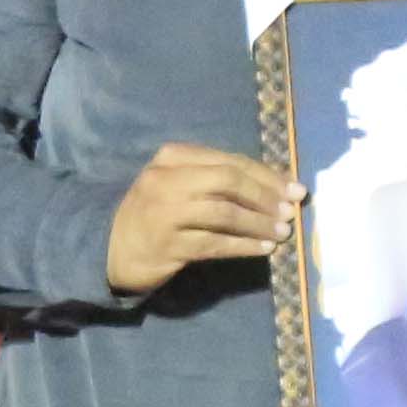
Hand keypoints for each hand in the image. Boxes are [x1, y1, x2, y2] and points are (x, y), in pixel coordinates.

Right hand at [102, 141, 299, 298]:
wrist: (110, 247)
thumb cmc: (155, 213)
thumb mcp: (179, 184)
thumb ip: (217, 179)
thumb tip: (276, 187)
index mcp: (174, 156)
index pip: (230, 161)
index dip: (268, 175)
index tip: (295, 189)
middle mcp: (167, 179)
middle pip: (229, 181)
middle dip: (266, 196)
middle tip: (290, 211)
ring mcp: (165, 212)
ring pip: (224, 213)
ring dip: (258, 223)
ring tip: (282, 232)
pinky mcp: (167, 244)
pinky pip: (215, 243)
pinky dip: (243, 246)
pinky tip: (263, 249)